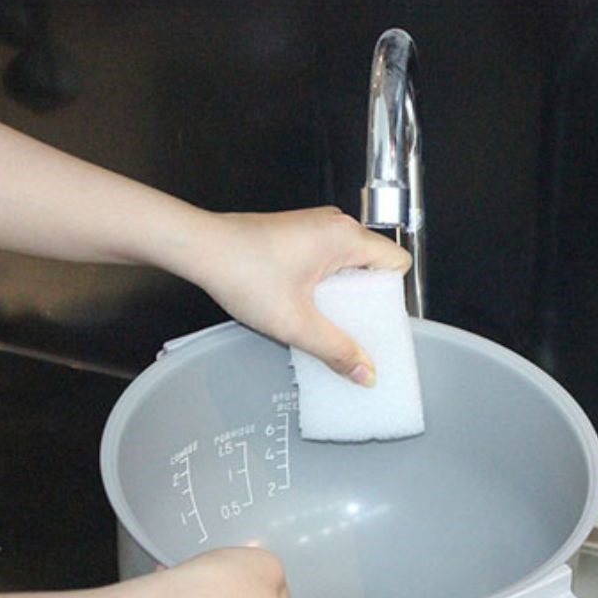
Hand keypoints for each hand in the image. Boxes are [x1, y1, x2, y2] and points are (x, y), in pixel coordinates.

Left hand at [167, 207, 410, 385]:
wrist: (201, 248)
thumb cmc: (242, 271)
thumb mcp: (295, 323)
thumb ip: (335, 350)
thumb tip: (365, 372)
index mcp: (346, 237)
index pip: (396, 263)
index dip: (391, 296)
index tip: (375, 323)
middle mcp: (335, 225)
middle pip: (373, 265)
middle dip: (365, 301)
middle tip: (350, 330)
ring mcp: (315, 227)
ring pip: (348, 265)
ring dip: (342, 295)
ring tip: (324, 322)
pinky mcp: (298, 234)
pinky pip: (328, 261)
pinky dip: (324, 285)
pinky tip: (305, 307)